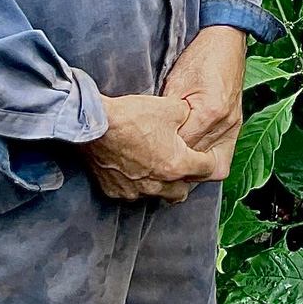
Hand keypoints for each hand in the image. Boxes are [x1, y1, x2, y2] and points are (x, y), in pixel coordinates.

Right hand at [84, 94, 217, 201]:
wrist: (93, 123)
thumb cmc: (132, 115)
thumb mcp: (172, 108)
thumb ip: (189, 118)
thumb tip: (192, 120)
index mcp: (176, 165)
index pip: (207, 169)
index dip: (209, 159)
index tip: (206, 153)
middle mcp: (158, 184)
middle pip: (183, 191)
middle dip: (186, 178)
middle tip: (182, 162)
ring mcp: (135, 191)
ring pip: (158, 195)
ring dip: (162, 184)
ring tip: (159, 165)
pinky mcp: (115, 191)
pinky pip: (134, 194)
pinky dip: (138, 185)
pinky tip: (136, 169)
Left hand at [161, 25, 247, 181]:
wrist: (226, 41)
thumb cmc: (200, 57)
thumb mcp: (175, 83)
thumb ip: (168, 114)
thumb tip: (153, 138)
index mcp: (210, 111)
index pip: (181, 146)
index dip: (161, 150)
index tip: (145, 153)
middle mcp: (226, 122)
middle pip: (196, 159)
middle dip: (175, 163)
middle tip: (154, 165)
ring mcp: (234, 125)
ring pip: (211, 164)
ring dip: (191, 165)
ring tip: (170, 166)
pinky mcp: (236, 126)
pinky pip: (223, 157)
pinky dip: (206, 162)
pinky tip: (190, 161)